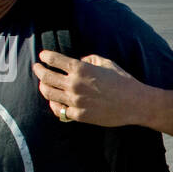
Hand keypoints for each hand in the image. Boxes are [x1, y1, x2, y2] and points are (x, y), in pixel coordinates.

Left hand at [33, 51, 147, 126]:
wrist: (135, 103)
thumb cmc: (123, 81)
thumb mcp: (107, 63)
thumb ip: (90, 58)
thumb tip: (80, 59)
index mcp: (81, 68)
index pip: (54, 60)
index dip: (46, 56)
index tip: (43, 56)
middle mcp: (74, 84)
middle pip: (46, 76)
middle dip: (38, 70)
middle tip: (37, 67)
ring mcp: (75, 101)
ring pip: (48, 93)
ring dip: (43, 87)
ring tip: (43, 84)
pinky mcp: (79, 115)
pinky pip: (59, 110)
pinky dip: (54, 104)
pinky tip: (55, 101)